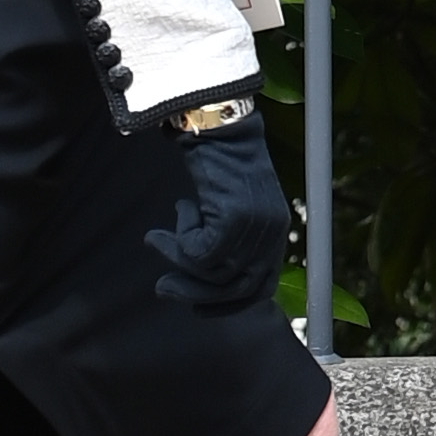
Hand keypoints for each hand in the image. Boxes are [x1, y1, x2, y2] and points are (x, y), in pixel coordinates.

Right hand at [147, 110, 292, 314]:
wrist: (220, 126)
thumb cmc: (220, 163)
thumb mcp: (231, 206)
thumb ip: (227, 240)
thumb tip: (199, 275)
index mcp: (277, 233)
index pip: (262, 288)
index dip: (230, 306)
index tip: (198, 310)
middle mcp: (273, 233)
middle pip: (237, 289)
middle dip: (195, 295)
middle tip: (161, 288)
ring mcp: (257, 227)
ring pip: (212, 273)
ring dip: (178, 259)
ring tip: (157, 238)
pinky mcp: (235, 218)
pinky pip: (199, 253)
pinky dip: (179, 241)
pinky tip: (178, 212)